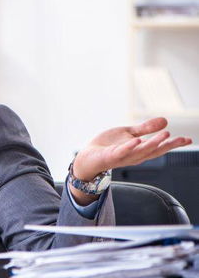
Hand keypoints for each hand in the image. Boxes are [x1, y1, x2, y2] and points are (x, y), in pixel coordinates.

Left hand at [69, 118, 191, 204]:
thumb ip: (146, 128)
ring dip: (153, 144)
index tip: (188, 140)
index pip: (160, 148)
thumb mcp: (129, 134)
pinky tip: (137, 141)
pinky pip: (121, 152)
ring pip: (140, 152)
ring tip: (165, 135)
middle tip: (180, 138)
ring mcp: (122, 157)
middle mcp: (134, 156)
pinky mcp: (110, 156)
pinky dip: (129, 147)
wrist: (88, 157)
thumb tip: (165, 120)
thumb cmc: (108, 146)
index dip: (174, 144)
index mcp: (140, 151)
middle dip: (167, 145)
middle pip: (153, 151)